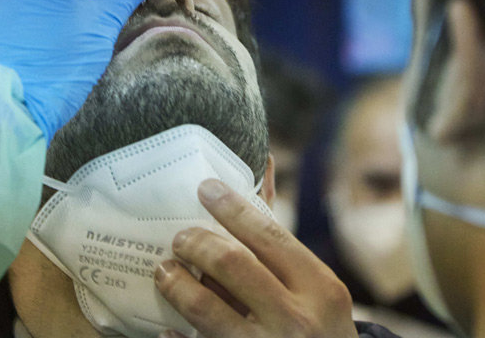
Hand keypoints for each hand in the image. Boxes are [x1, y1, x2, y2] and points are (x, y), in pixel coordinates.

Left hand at [155, 179, 358, 337]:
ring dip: (176, 283)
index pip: (268, 235)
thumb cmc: (317, 325)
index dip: (232, 208)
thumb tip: (264, 164)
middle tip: (179, 238)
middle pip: (232, 264)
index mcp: (319, 288)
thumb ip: (281, 237)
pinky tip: (167, 328)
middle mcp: (296, 319)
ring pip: (205, 308)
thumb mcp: (317, 286)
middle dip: (196, 243)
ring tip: (164, 271)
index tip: (205, 189)